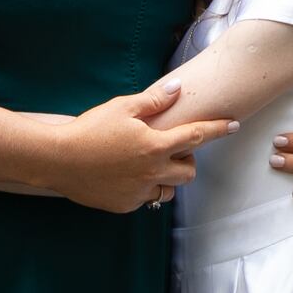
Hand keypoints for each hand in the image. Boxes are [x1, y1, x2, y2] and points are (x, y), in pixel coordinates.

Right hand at [49, 82, 235, 212]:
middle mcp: (152, 172)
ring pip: (170, 188)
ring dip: (167, 176)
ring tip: (148, 162)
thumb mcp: (122, 107)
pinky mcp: (126, 205)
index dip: (218, 129)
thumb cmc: (90, 129)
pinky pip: (147, 197)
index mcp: (154, 145)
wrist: (58, 160)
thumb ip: (154, 100)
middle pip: (189, 171)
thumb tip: (178, 88)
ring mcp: (140, 192)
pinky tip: (127, 174)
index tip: (234, 125)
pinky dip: (145, 186)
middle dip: (187, 159)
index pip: (197, 137)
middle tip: (169, 146)